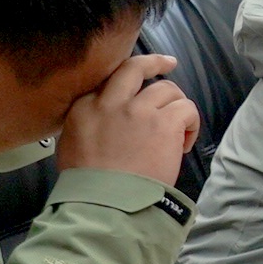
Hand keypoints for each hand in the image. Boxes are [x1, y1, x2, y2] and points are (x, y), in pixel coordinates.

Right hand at [55, 53, 198, 183]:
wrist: (106, 202)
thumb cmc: (86, 183)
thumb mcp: (71, 145)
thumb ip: (85, 124)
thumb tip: (101, 122)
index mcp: (84, 107)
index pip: (110, 80)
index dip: (128, 81)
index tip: (138, 83)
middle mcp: (112, 102)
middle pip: (135, 67)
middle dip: (155, 62)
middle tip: (169, 63)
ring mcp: (140, 110)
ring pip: (168, 89)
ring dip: (177, 106)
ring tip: (178, 129)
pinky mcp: (165, 123)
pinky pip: (187, 109)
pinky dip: (191, 123)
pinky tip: (184, 143)